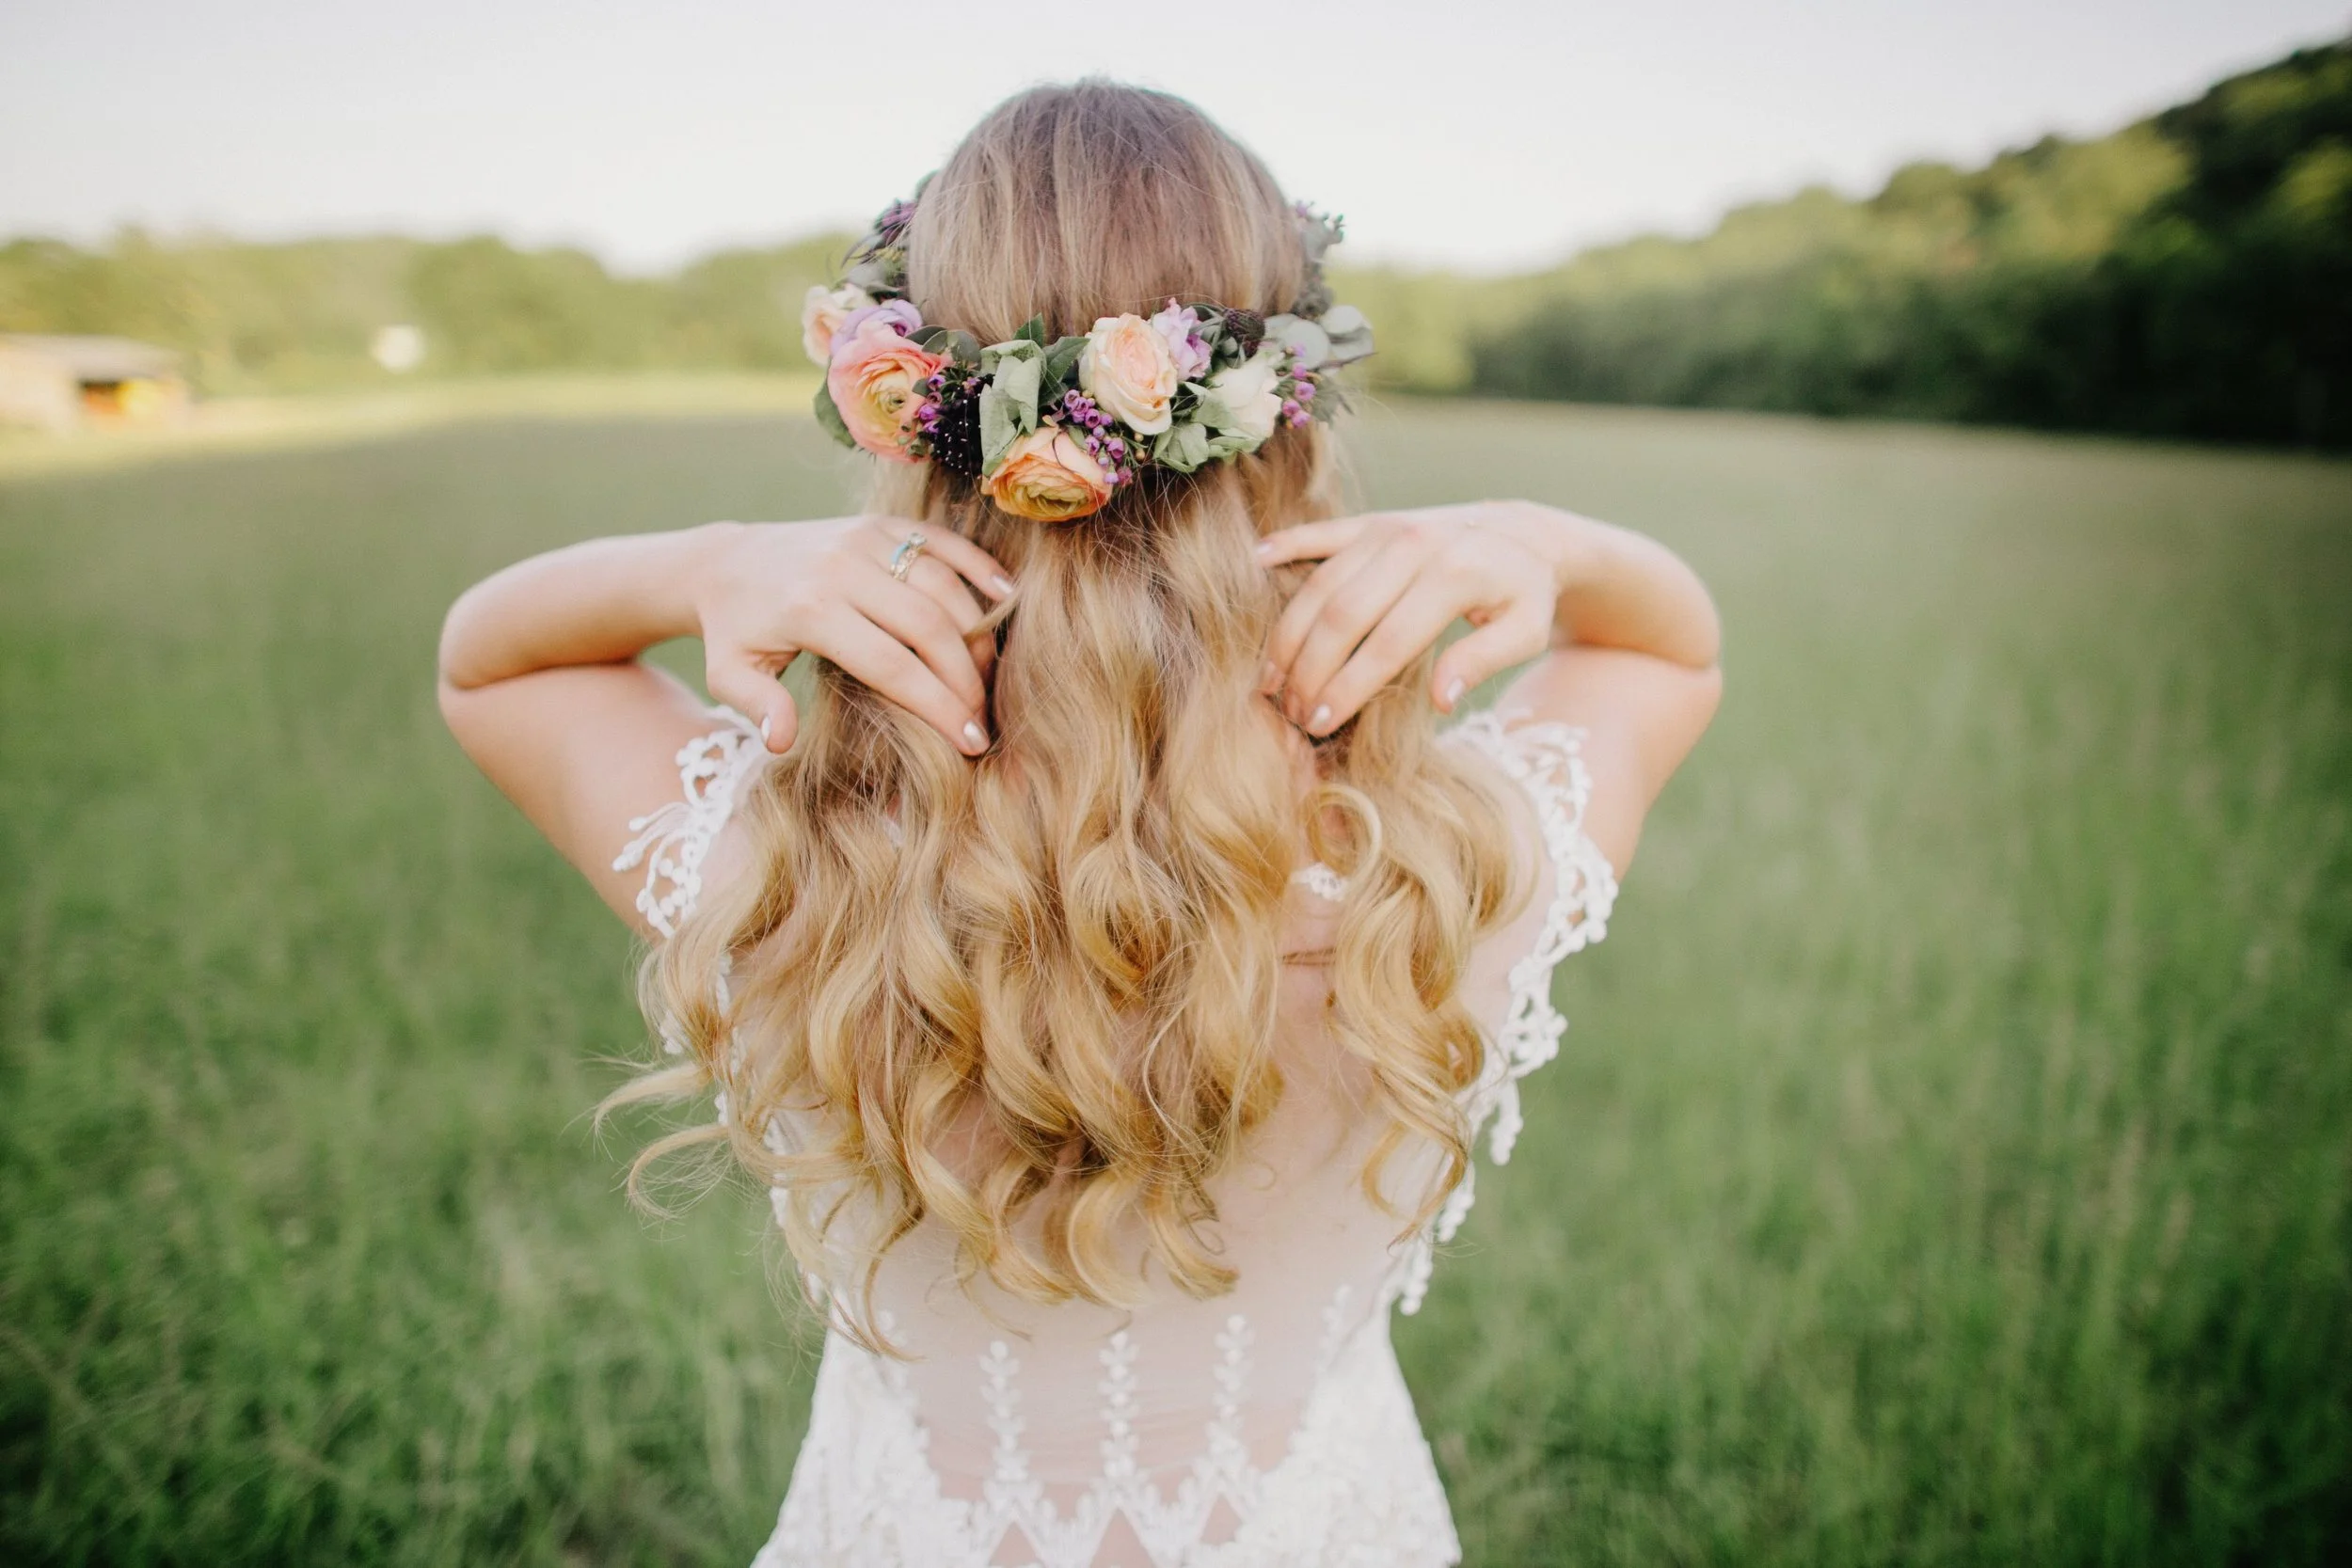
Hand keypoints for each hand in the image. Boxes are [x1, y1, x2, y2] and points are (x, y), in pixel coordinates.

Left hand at [694, 517, 1015, 755]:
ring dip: (977, 634)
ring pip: (944, 586)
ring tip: (989, 678)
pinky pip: (942, 542)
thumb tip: (782, 742)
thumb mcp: (729, 674)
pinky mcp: (880, 523)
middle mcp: (842, 567)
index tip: (969, 742)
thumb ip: (757, 707)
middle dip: (966, 679)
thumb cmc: (736, 631)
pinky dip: (980, 567)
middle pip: (929, 627)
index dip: (937, 707)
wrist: (727, 561)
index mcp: (809, 610)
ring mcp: (865, 538)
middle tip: (983, 718)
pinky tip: (1008, 598)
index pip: (891, 667)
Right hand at [1258, 503, 1575, 736]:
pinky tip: (1255, 564)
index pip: (1388, 643)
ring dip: (1289, 633)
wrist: (1522, 533)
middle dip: (1309, 669)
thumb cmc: (1524, 594)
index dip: (1349, 687)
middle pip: (1341, 615)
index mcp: (1453, 576)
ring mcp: (1386, 529)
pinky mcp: (1370, 521)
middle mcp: (1413, 546)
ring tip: (1269, 680)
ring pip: (1320, 583)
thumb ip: (1484, 662)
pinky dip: (1285, 545)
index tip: (1321, 724)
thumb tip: (1439, 700)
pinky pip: (1319, 532)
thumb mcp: (1526, 632)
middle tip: (1291, 713)